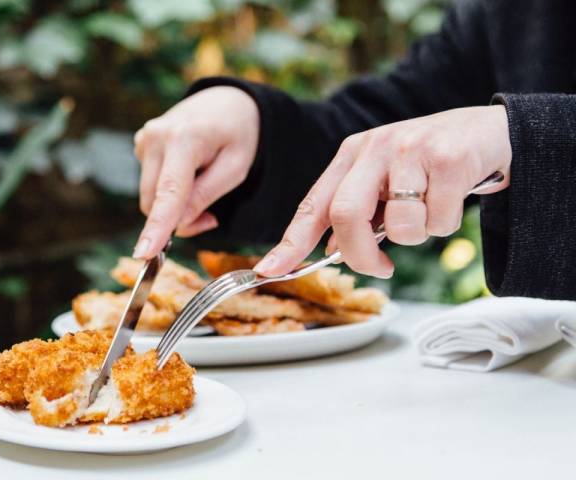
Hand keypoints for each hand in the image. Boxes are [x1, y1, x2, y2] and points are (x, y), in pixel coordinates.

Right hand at [132, 86, 259, 258]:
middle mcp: (156, 137)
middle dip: (179, 219)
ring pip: (150, 197)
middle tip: (212, 218)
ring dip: (174, 207)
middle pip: (155, 202)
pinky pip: (150, 185)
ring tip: (204, 187)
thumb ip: (206, 195)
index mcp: (185, 138)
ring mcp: (144, 140)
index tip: (144, 252)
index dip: (157, 226)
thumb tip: (177, 224)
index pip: (168, 192)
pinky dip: (168, 192)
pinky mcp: (141, 145)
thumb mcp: (236, 167)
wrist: (227, 101)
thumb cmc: (238, 134)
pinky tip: (189, 174)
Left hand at [253, 105, 511, 277]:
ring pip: (399, 225)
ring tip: (429, 209)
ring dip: (416, 235)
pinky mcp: (448, 158)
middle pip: (346, 214)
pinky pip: (437, 220)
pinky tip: (452, 197)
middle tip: (381, 267)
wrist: (489, 131)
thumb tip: (330, 253)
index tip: (269, 270)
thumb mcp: (383, 180)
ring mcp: (410, 149)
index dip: (290, 242)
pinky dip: (444, 223)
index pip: (313, 205)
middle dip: (360, 255)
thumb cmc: (427, 164)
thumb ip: (357, 212)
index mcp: (351, 154)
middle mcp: (374, 147)